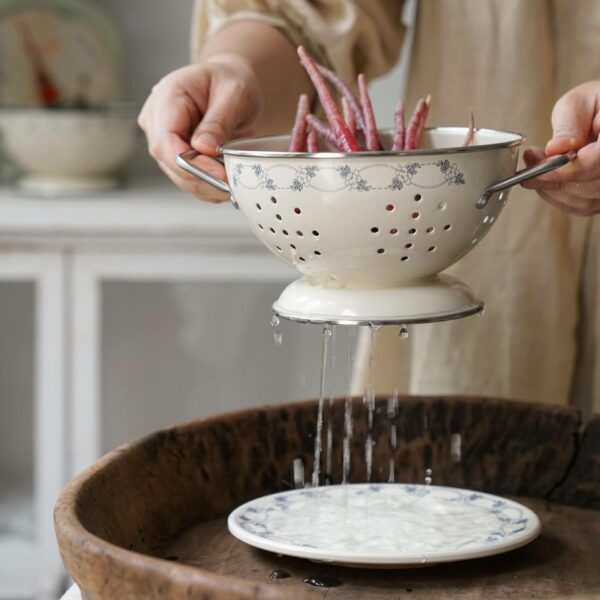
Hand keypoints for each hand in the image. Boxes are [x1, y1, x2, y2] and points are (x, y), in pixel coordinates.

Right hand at [138, 55, 260, 200]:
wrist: (229, 84)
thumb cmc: (230, 82)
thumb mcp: (234, 93)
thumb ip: (218, 121)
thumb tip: (203, 149)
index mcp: (168, 98)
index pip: (165, 140)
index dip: (190, 163)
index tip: (220, 173)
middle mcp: (157, 121)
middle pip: (169, 162)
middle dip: (203, 178)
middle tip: (233, 182)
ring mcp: (163, 141)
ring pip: (178, 177)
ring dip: (207, 186)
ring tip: (233, 183)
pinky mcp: (174, 157)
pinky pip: (189, 180)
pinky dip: (209, 187)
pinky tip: (226, 184)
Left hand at [521, 80, 599, 215]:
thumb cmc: (595, 104)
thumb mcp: (579, 103)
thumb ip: (569, 126)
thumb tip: (556, 148)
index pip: (594, 164)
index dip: (563, 172)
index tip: (536, 170)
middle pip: (589, 187)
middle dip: (552, 180)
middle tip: (530, 162)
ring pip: (584, 201)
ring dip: (552, 190)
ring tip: (536, 168)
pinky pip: (583, 207)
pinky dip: (559, 197)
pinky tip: (547, 181)